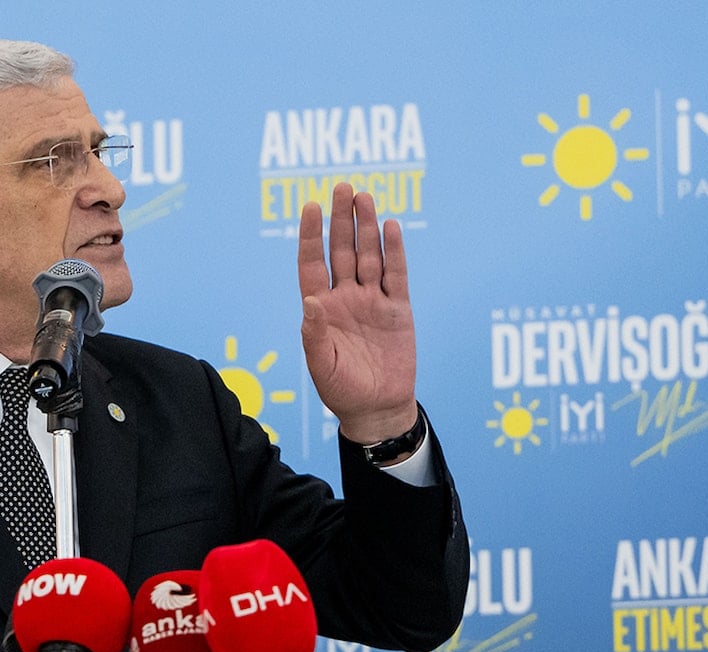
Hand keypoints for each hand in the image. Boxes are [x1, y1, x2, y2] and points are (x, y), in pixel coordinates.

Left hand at [297, 183, 417, 442]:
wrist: (377, 409)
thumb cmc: (342, 391)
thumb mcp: (322, 366)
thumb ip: (315, 334)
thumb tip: (311, 301)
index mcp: (322, 309)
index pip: (312, 263)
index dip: (310, 236)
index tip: (309, 206)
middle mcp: (346, 298)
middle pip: (342, 250)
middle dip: (342, 219)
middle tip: (342, 186)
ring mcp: (373, 301)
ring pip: (369, 255)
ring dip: (367, 227)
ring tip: (364, 196)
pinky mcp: (398, 309)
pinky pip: (396, 274)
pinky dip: (394, 251)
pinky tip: (390, 226)